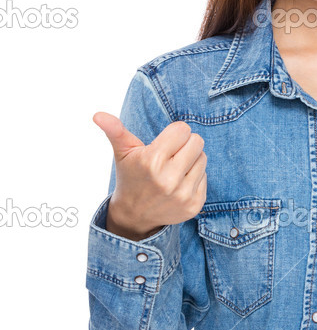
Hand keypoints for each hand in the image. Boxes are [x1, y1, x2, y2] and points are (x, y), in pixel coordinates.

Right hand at [92, 111, 206, 238]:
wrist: (134, 214)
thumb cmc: (130, 176)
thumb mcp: (122, 152)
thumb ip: (114, 130)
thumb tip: (98, 115)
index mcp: (152, 161)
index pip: (183, 130)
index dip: (174, 134)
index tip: (164, 143)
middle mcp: (169, 179)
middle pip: (197, 142)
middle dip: (185, 144)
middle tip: (171, 155)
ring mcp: (183, 194)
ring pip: (203, 158)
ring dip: (191, 160)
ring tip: (174, 169)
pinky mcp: (194, 204)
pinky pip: (205, 176)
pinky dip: (195, 177)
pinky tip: (179, 183)